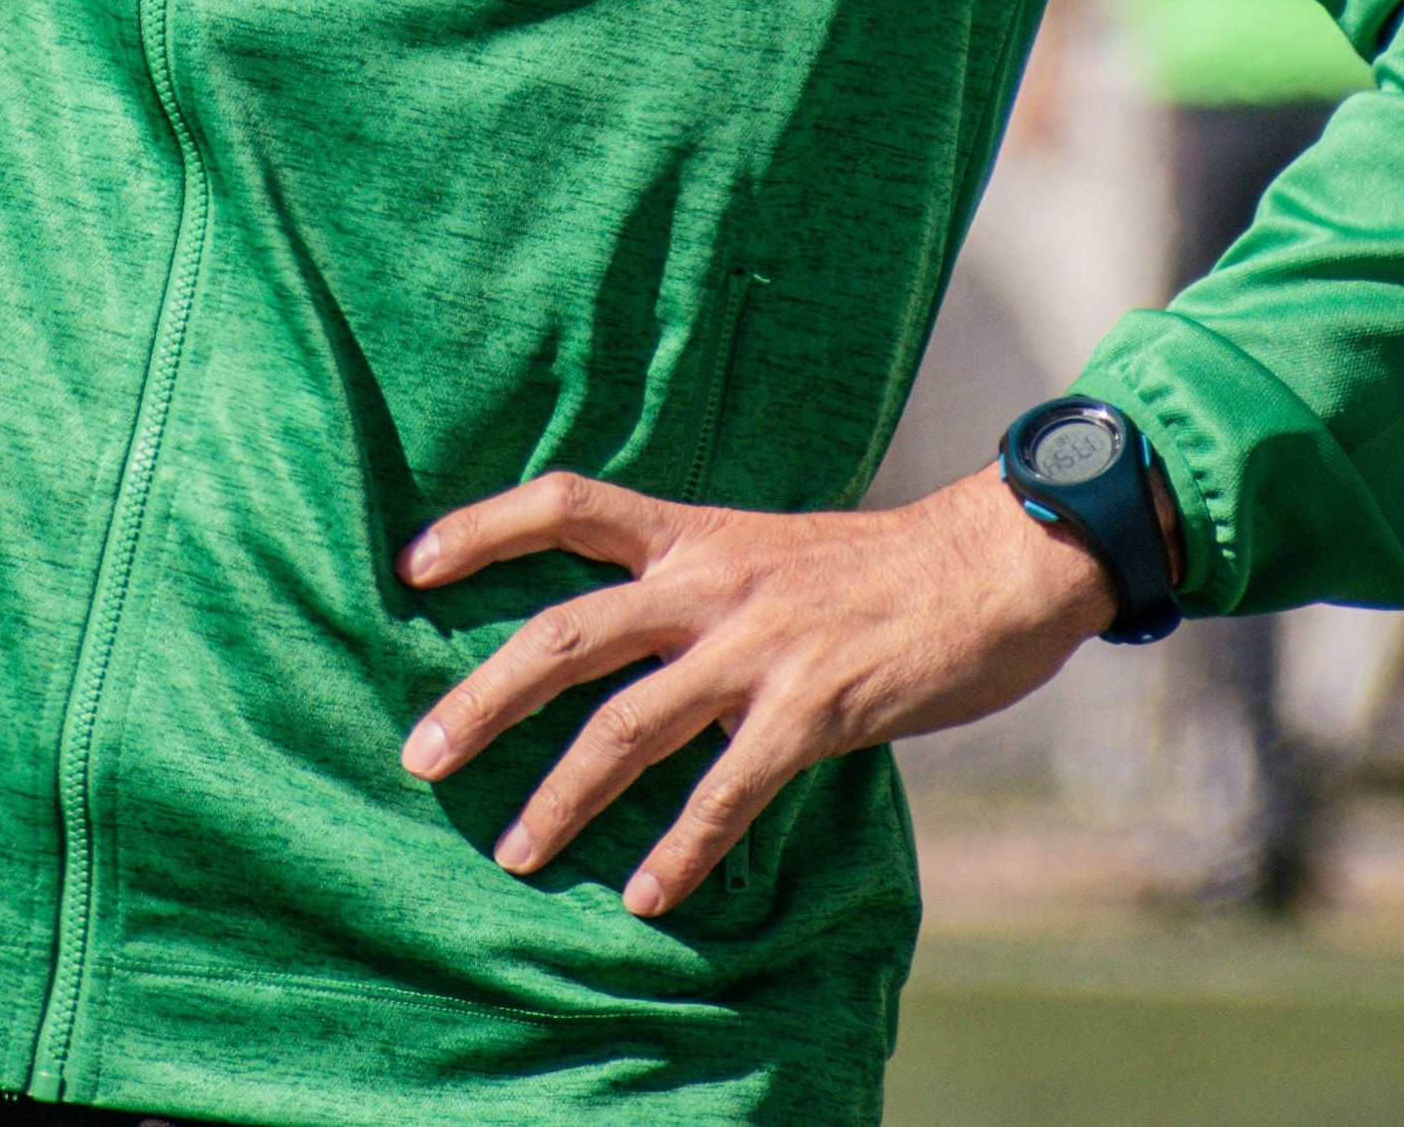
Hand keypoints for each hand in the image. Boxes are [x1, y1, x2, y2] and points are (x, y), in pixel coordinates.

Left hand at [396, 465, 1116, 917]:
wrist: (993, 565)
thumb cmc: (881, 570)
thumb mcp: (771, 551)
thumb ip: (700, 588)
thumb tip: (635, 641)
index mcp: (696, 533)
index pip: (567, 504)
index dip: (483, 527)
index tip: (411, 563)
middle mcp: (711, 582)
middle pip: (565, 634)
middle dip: (483, 698)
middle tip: (421, 755)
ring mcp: (757, 646)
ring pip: (626, 726)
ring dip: (561, 798)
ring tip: (514, 855)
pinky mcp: (811, 708)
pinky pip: (724, 791)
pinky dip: (681, 852)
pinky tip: (648, 898)